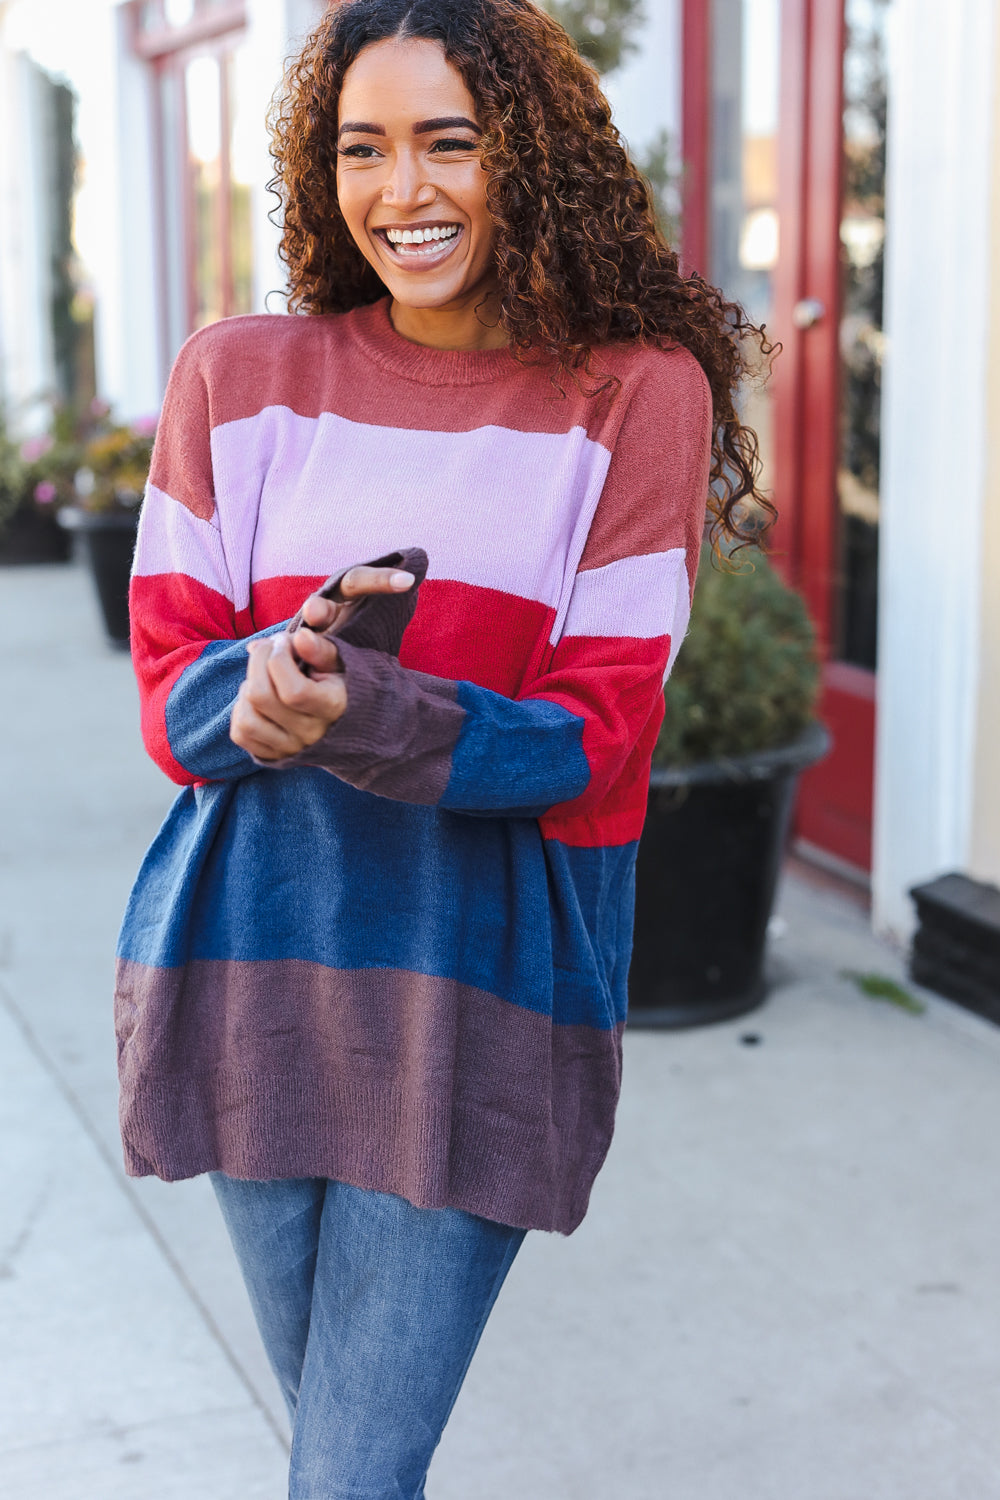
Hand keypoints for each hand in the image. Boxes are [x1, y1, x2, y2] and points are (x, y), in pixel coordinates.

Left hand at [229, 563, 414, 760]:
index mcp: (333, 709)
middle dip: (257, 661)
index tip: (284, 642)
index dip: (277, 657)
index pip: (292, 690)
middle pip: (260, 697)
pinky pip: (240, 734)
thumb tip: (300, 637)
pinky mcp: (273, 755)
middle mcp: (311, 734)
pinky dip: (241, 710)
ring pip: (246, 718)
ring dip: (247, 688)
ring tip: (264, 677)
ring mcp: (290, 748)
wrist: (345, 718)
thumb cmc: (338, 681)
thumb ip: (320, 648)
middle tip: (268, 650)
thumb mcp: (337, 661)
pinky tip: (257, 699)